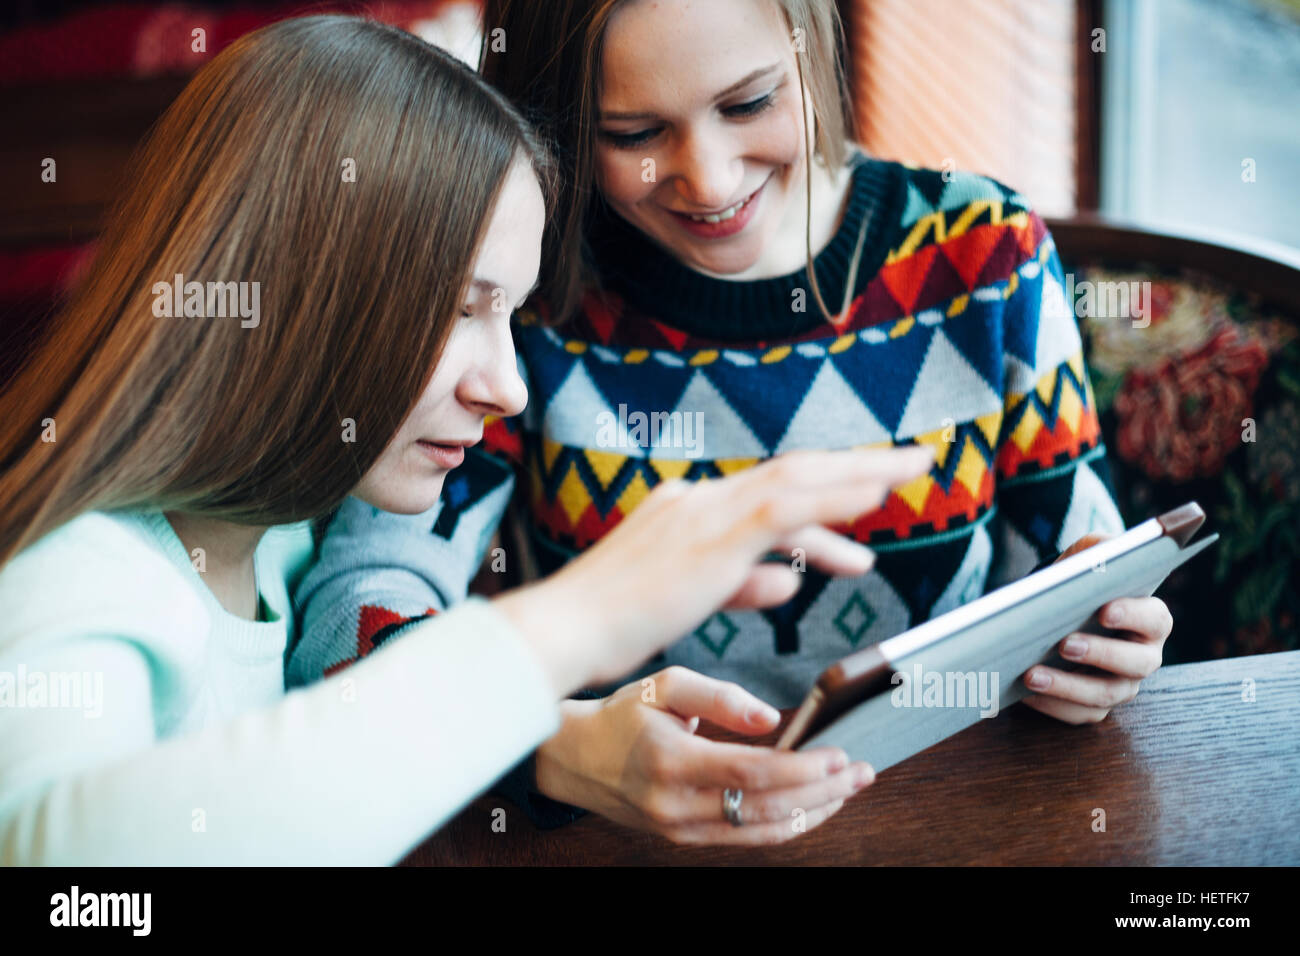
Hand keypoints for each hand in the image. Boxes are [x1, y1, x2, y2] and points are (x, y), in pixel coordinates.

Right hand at [496, 445, 934, 694]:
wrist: (565, 632)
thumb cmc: (613, 625)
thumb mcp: (690, 602)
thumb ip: (742, 583)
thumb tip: (786, 581)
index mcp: (690, 509)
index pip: (771, 490)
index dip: (826, 484)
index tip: (869, 485)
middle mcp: (700, 499)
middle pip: (794, 470)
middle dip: (858, 463)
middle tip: (912, 460)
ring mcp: (705, 513)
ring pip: (797, 478)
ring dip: (860, 471)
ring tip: (911, 470)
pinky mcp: (711, 538)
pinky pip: (784, 506)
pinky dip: (832, 497)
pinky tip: (874, 495)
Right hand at [535, 667, 874, 844]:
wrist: (572, 757)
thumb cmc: (620, 714)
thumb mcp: (665, 685)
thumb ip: (721, 697)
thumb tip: (772, 718)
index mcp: (670, 760)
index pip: (752, 773)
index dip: (803, 768)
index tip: (840, 754)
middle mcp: (675, 804)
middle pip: (765, 807)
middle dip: (823, 792)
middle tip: (862, 772)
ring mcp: (679, 828)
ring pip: (761, 831)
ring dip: (813, 812)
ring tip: (849, 789)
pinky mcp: (683, 837)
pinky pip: (744, 837)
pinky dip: (785, 824)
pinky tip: (812, 806)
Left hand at [1020, 533, 1173, 724]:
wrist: (1061, 613)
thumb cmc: (1082, 584)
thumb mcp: (1090, 557)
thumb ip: (1101, 549)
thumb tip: (1106, 551)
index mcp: (1150, 620)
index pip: (1154, 619)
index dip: (1133, 616)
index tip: (1104, 610)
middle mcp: (1143, 657)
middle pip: (1134, 664)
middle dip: (1099, 654)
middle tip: (1064, 644)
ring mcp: (1120, 686)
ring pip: (1102, 695)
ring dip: (1066, 687)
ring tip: (1031, 675)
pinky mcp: (1093, 707)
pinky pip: (1077, 714)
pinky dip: (1050, 706)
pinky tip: (1023, 694)